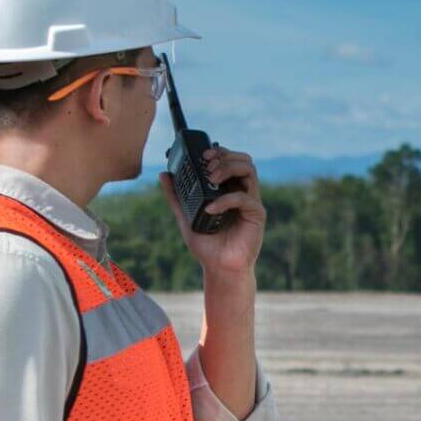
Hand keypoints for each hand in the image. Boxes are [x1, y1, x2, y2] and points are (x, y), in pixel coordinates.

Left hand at [159, 146, 265, 275]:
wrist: (219, 269)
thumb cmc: (207, 245)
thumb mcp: (185, 217)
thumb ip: (176, 196)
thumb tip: (164, 174)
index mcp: (230, 190)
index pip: (231, 160)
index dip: (219, 152)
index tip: (203, 155)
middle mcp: (243, 192)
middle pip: (244, 160)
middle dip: (225, 156)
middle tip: (207, 164)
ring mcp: (251, 202)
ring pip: (250, 170)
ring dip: (229, 168)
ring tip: (211, 177)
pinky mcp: (256, 215)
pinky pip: (244, 198)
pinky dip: (226, 200)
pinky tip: (210, 209)